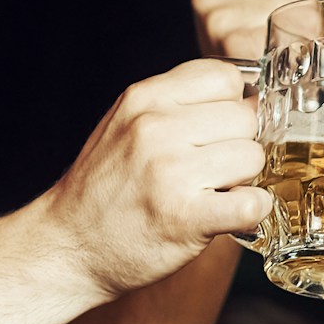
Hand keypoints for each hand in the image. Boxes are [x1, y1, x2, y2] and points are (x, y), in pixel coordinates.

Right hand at [41, 60, 269, 296]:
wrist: (70, 247)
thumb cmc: (105, 188)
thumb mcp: (127, 123)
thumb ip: (178, 104)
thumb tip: (247, 98)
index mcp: (144, 98)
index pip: (225, 77)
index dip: (232, 105)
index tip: (218, 130)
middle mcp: (156, 129)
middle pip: (246, 118)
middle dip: (238, 144)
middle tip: (212, 169)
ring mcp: (171, 172)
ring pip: (253, 158)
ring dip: (243, 180)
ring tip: (211, 193)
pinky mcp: (186, 217)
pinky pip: (253, 203)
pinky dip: (250, 212)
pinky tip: (227, 216)